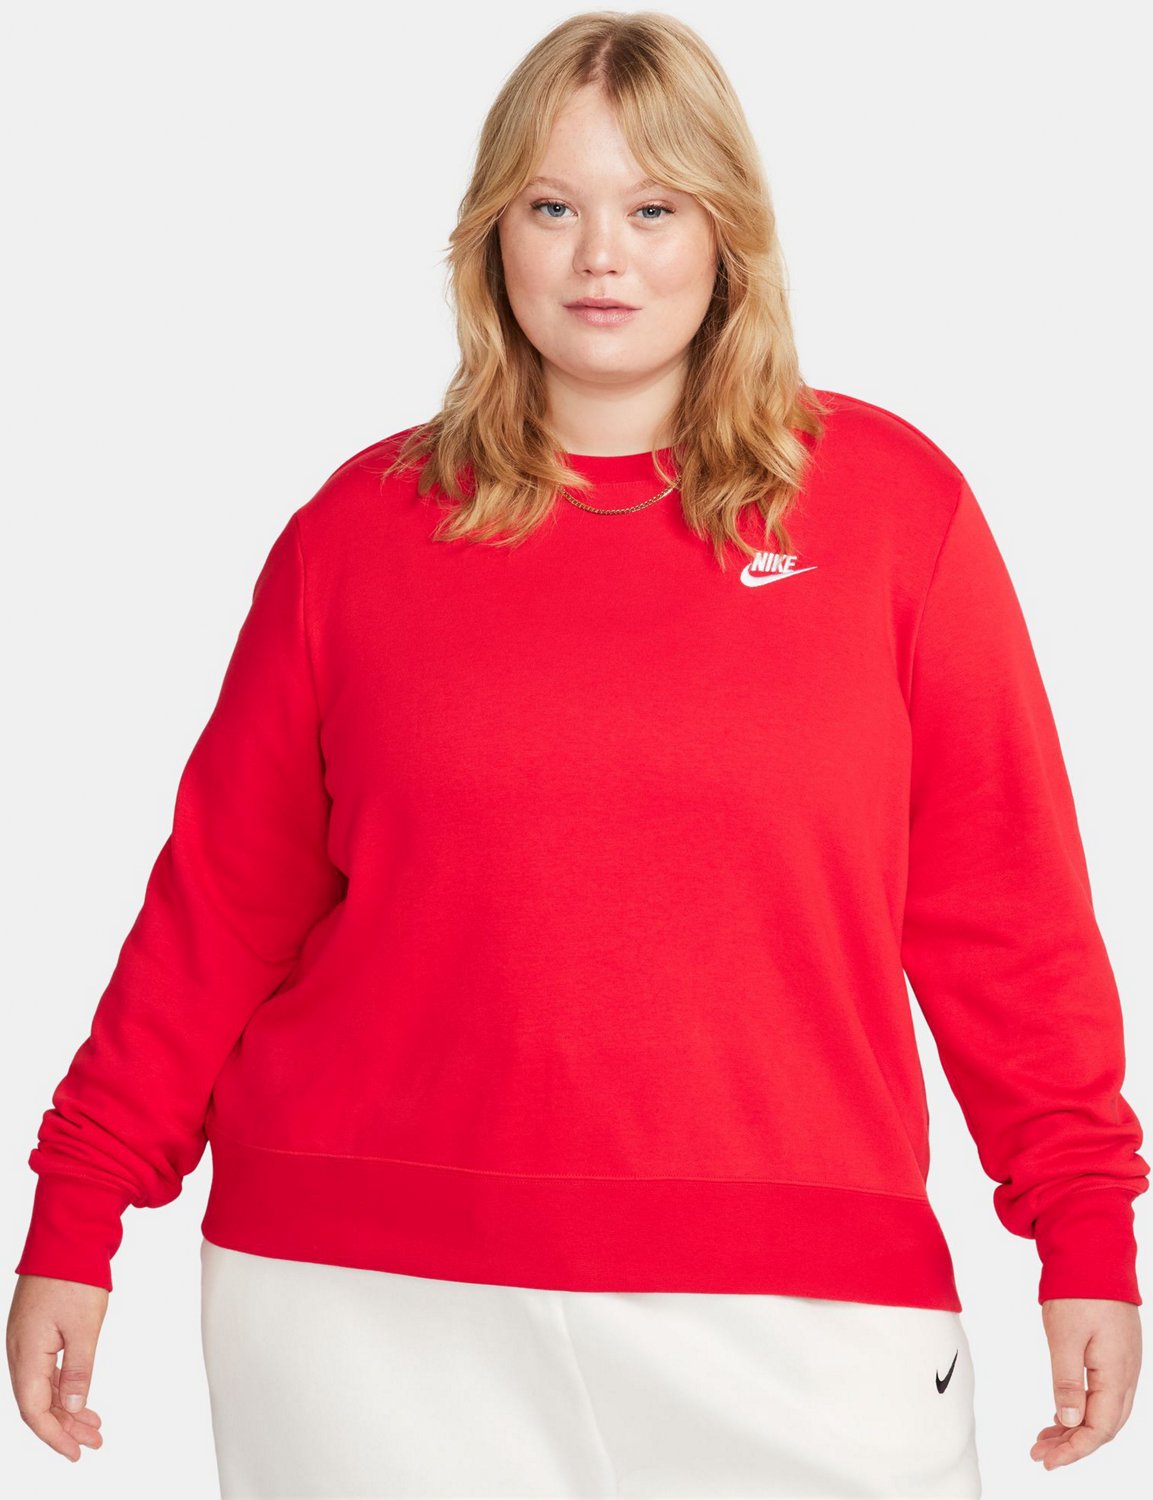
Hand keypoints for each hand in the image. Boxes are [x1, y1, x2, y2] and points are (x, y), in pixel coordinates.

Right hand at [6, 1273, 107, 1462]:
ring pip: (42, 1387)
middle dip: (65, 1427)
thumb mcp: (84, 1327)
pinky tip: (79, 1395)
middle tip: (94, 1441)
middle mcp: (20, 1351)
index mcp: (26, 1354)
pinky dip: (63, 1386)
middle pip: (37, 1403)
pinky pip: (45, 1369)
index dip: (55, 1436)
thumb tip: (72, 1407)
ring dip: (66, 1408)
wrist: (67, 1235)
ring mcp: (26, 1340)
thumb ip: (78, 1370)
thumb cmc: (74, 1276)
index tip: (77, 1453)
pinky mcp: (36, 1330)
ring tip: (93, 1424)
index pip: (34, 1410)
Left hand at [1031, 1297, 1141, 1468]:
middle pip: (1104, 1425)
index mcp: (1117, 1373)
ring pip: (1104, 1411)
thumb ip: (1068, 1380)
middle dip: (1073, 1444)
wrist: (1093, 1253)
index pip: (1100, 1428)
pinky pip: (1104, 1393)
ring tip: (1045, 1436)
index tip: (1047, 1460)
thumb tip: (1070, 1421)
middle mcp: (1127, 1373)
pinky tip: (1062, 1411)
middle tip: (1040, 1452)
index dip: (1074, 1449)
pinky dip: (1082, 1407)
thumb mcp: (1065, 1337)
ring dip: (1076, 1427)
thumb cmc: (1078, 1291)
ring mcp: (1124, 1363)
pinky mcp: (1115, 1353)